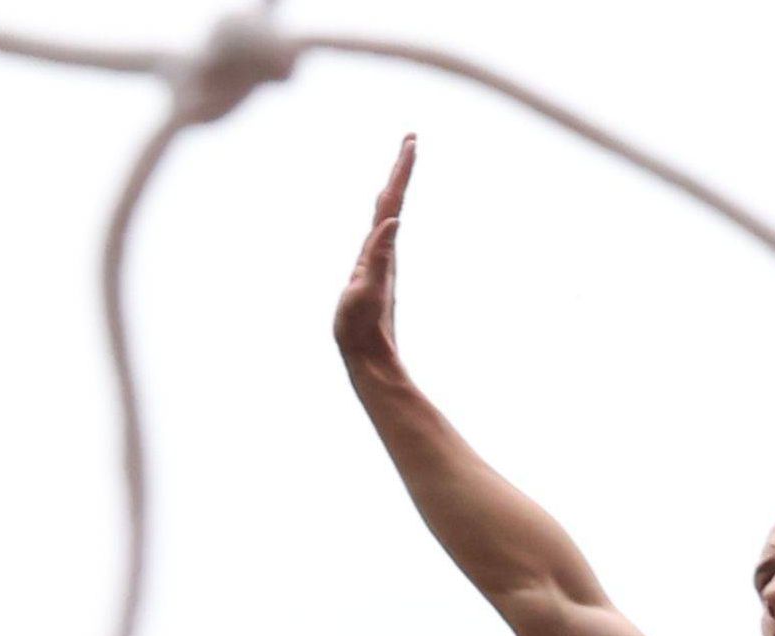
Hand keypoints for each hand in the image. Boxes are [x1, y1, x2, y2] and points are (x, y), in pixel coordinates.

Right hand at [335, 136, 416, 371]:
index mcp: (382, 248)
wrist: (368, 357)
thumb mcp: (368, 289)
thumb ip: (378, 256)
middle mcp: (383, 250)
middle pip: (392, 200)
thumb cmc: (363, 328)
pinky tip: (387, 211)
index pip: (392, 201)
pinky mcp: (372, 272)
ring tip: (401, 165)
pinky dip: (383, 214)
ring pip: (387, 214)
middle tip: (411, 140)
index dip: (401, 170)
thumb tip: (393, 222)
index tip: (412, 141)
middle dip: (400, 169)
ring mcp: (379, 261)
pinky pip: (378, 234)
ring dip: (394, 187)